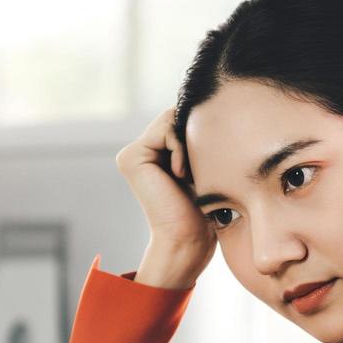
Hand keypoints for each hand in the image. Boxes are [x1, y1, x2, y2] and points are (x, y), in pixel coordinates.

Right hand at [115, 108, 216, 287]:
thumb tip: (210, 105)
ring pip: (171, 118)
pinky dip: (181, 147)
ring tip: (188, 173)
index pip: (181, 119)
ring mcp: (132, 154)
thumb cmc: (204, 208)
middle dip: (194, 134)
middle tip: (197, 168)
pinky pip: (165, 129)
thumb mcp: (204, 164)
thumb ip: (197, 137)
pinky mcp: (131, 157)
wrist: (189, 237)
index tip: (206, 162)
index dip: (199, 130)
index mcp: (155, 153)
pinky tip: (180, 174)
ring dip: (189, 142)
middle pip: (175, 115)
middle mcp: (140, 151)